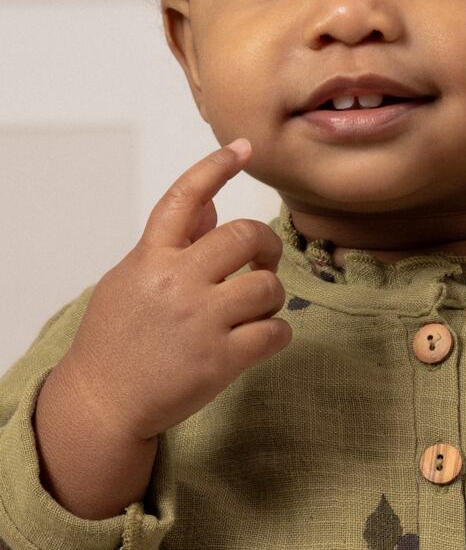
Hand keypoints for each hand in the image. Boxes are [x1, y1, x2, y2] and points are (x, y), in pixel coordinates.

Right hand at [56, 140, 290, 442]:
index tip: (243, 150)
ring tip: (256, 308)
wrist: (104, 400)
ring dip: (272, 295)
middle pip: (243, 237)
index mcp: (151, 257)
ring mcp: (200, 321)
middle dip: (266, 247)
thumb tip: (210, 208)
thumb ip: (172, 244)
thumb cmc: (116, 339)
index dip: (217, 167)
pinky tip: (262, 337)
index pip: (185, 197)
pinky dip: (277, 332)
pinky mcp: (221, 360)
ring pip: (267, 287)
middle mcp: (176, 282)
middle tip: (263, 263)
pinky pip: (275, 332)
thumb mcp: (131, 279)